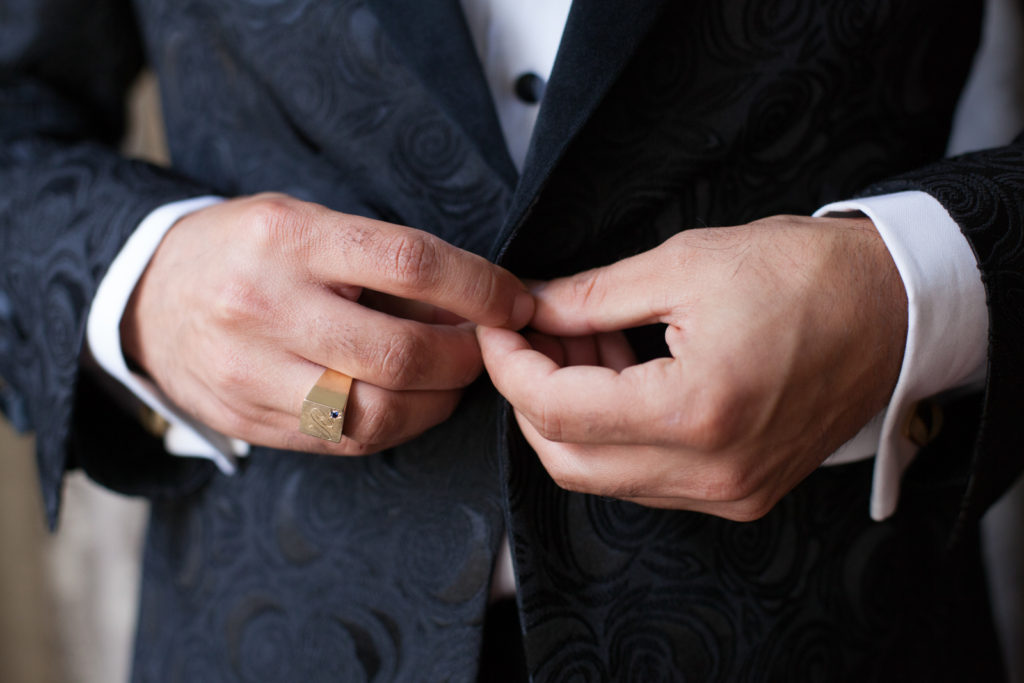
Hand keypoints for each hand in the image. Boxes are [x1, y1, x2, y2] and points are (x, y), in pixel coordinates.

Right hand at [122, 193, 532, 454]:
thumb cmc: (246, 250)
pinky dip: (393, 427)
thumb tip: (472, 303)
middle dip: (465, 358)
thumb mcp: (306, 221)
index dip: (478, 288)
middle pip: (398, 353)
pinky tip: (409, 405)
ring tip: (452, 381)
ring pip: (373, 412)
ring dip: (436, 402)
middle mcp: (264, 306)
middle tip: (486, 349)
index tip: (513, 302)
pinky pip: (342, 441)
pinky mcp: (247, 420)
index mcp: (287, 239)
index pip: (408, 263)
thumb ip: (381, 259)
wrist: (149, 296)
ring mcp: (249, 372)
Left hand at [478, 215, 905, 520]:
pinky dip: (616, 433)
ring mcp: (730, 491)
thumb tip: (531, 308)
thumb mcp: (685, 265)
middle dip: (531, 397)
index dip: (510, 367)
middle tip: (534, 336)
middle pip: (568, 461)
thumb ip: (592, 296)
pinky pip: (647, 478)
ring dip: (573, 415)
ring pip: (603, 476)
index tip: (496, 327)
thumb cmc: (806, 275)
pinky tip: (623, 375)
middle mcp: (713, 471)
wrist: (892, 307)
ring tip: (585, 344)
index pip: (558, 411)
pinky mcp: (741, 491)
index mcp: (698, 411)